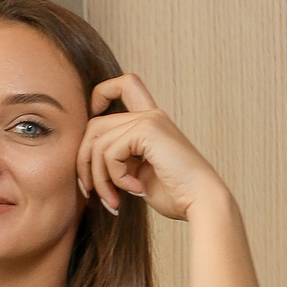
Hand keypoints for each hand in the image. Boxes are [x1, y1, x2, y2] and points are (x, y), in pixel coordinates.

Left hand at [78, 73, 222, 222]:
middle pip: (95, 123)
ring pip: (98, 142)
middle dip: (84, 160)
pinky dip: (115, 177)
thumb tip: (86, 160)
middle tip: (90, 190)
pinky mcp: (148, 131)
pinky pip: (110, 152)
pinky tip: (135, 189)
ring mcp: (150, 120)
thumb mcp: (137, 173)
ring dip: (99, 177)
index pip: (125, 85)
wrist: (202, 201)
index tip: (93, 123)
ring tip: (113, 199)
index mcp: (150, 122)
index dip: (100, 94)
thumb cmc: (174, 194)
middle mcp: (150, 115)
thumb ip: (117, 159)